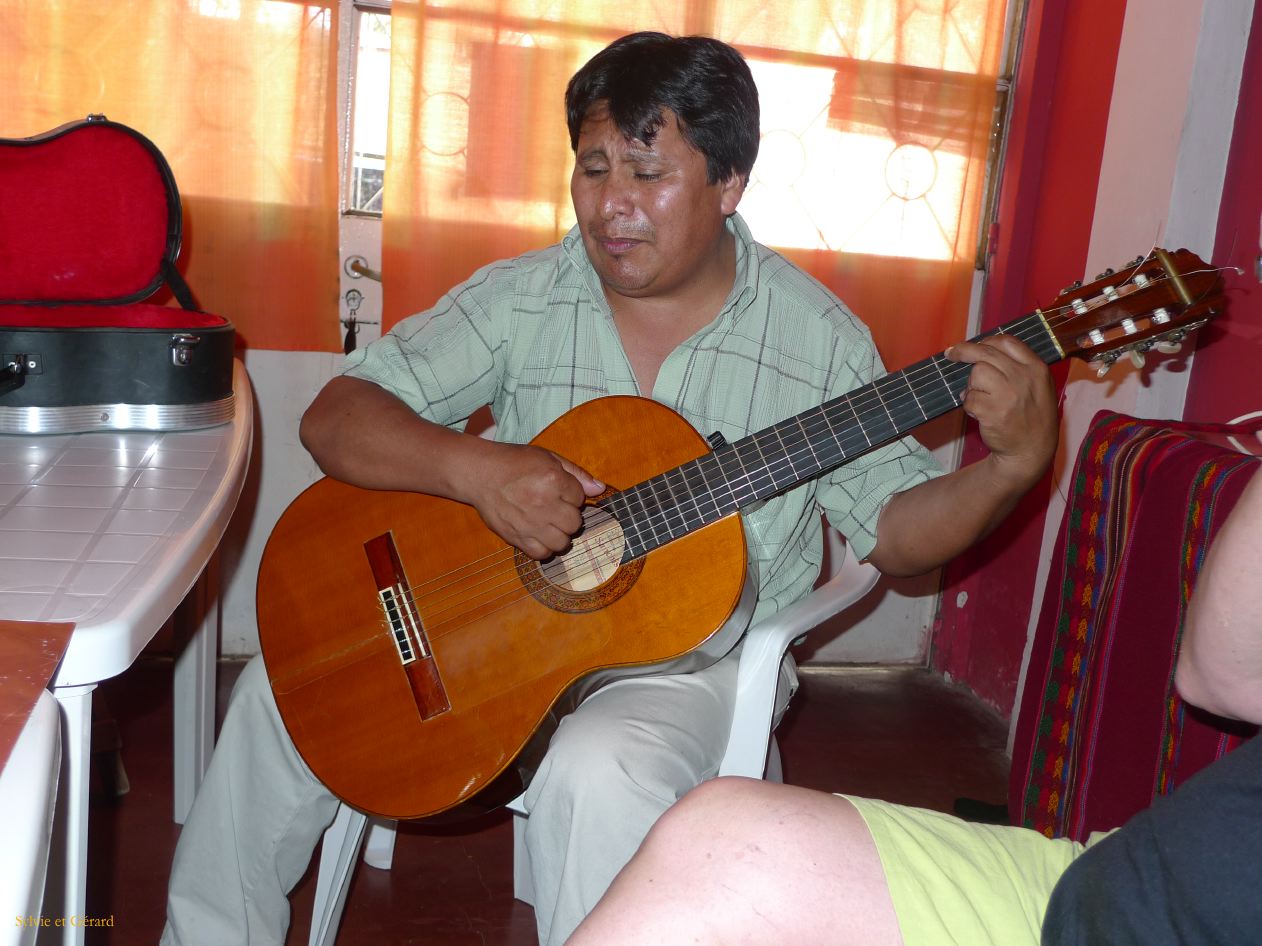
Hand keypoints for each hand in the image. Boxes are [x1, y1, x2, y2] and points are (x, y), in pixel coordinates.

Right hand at [466, 443, 604, 559]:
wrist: (479, 474)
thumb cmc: (514, 463)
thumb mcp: (548, 458)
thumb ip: (576, 473)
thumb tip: (600, 489)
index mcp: (553, 480)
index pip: (580, 497)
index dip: (571, 494)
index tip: (558, 490)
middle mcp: (543, 504)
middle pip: (575, 523)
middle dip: (568, 515)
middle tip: (554, 507)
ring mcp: (530, 523)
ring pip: (562, 542)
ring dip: (559, 534)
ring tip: (548, 522)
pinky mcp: (516, 537)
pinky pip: (541, 553)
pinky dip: (543, 547)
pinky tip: (538, 534)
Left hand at [945, 334, 1058, 488]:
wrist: (1031, 451)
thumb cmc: (1031, 417)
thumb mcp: (1038, 386)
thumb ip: (1018, 367)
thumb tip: (983, 349)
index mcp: (1037, 368)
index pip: (1007, 342)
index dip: (985, 340)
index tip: (972, 344)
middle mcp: (1024, 378)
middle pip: (985, 353)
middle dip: (963, 352)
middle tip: (950, 354)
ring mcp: (1009, 394)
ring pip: (976, 373)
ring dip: (972, 386)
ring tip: (981, 398)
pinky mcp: (993, 411)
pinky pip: (969, 398)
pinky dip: (969, 405)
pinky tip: (979, 412)